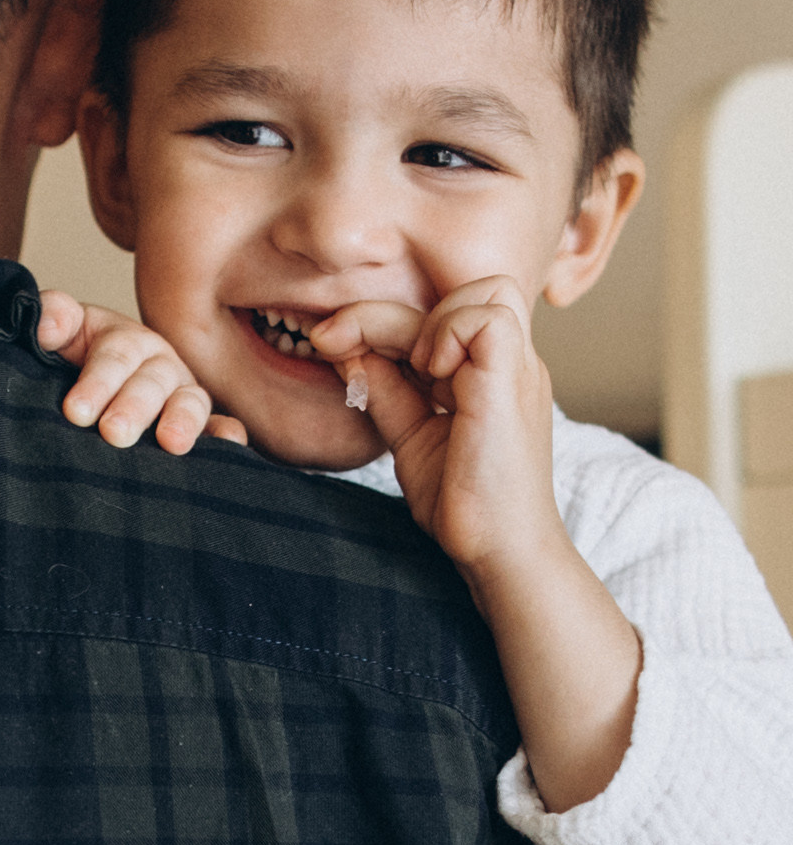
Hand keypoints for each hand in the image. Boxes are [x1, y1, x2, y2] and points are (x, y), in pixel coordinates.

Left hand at [36, 291, 249, 453]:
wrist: (81, 396)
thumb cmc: (69, 367)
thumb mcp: (59, 337)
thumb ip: (49, 321)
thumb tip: (47, 327)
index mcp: (124, 341)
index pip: (114, 355)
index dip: (97, 381)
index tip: (75, 411)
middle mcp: (158, 364)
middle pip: (152, 381)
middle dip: (134, 406)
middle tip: (114, 432)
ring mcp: (181, 395)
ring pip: (190, 401)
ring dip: (182, 420)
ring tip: (171, 442)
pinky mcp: (200, 426)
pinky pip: (220, 427)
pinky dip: (226, 435)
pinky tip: (228, 443)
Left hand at [311, 282, 641, 813]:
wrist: (497, 553)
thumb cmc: (462, 505)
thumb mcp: (409, 436)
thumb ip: (386, 391)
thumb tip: (349, 349)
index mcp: (487, 373)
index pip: (436, 315)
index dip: (377, 321)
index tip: (327, 345)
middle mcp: (509, 364)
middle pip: (459, 293)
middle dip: (386, 313)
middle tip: (334, 343)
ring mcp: (517, 371)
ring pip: (485, 291)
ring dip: (427, 322)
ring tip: (406, 373)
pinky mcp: (513, 384)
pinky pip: (488, 317)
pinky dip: (448, 333)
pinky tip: (429, 375)